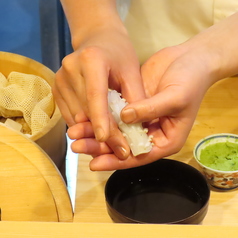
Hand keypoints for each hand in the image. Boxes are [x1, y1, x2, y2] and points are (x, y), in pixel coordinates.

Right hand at [53, 25, 145, 158]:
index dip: (100, 119)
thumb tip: (136, 128)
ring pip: (76, 116)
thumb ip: (135, 98)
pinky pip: (69, 115)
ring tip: (111, 143)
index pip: (95, 95)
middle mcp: (70, 69)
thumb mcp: (132, 71)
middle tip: (120, 149)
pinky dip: (84, 126)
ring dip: (92, 132)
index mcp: (91, 60)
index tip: (105, 140)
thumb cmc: (119, 53)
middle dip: (103, 132)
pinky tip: (96, 131)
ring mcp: (59, 79)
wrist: (96, 39)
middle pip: (85, 110)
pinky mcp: (56, 89)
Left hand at [68, 43, 216, 170]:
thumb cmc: (191, 80)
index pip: (139, 156)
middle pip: (124, 146)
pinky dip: (101, 117)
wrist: (190, 58)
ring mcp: (141, 119)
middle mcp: (151, 133)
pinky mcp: (133, 105)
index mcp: (165, 140)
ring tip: (74, 132)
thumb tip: (123, 117)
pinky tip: (84, 117)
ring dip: (96, 132)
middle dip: (100, 147)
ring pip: (116, 131)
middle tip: (77, 145)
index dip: (117, 161)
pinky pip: (115, 115)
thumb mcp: (175, 97)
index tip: (94, 163)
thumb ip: (150, 109)